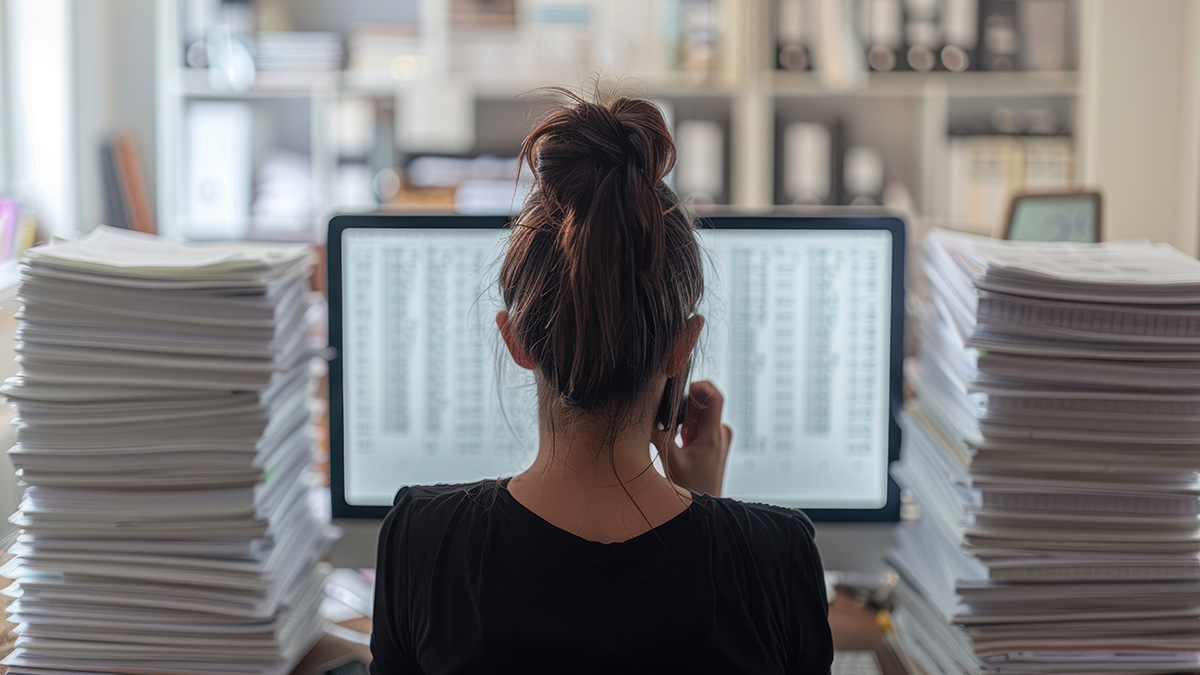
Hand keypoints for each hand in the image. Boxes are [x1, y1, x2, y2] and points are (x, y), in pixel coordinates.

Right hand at [652, 381, 731, 496]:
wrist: (706, 507)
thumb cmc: (694, 488)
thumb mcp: (672, 461)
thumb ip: (659, 435)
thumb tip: (647, 416)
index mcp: (713, 435)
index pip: (714, 396)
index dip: (699, 386)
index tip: (682, 388)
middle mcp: (721, 433)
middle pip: (705, 402)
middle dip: (686, 406)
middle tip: (673, 420)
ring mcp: (719, 437)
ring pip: (701, 413)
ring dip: (686, 418)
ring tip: (677, 437)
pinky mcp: (715, 441)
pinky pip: (700, 423)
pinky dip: (688, 427)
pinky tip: (681, 442)